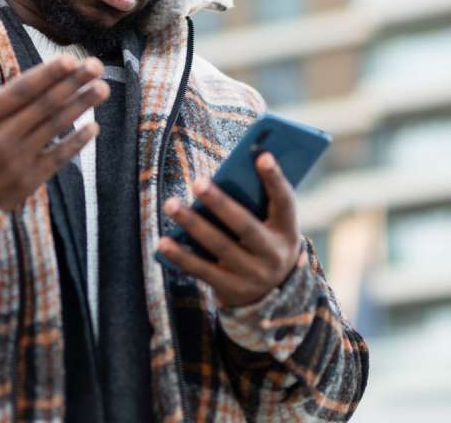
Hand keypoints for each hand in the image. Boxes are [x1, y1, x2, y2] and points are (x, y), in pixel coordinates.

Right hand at [0, 39, 108, 210]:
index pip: (19, 92)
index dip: (46, 75)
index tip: (69, 60)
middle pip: (43, 106)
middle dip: (72, 84)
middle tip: (96, 65)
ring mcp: (15, 162)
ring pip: (54, 128)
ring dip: (81, 106)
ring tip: (102, 88)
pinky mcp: (26, 182)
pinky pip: (57, 159)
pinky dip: (76, 143)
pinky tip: (94, 126)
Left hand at [155, 152, 300, 306]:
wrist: (270, 294)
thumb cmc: (263, 243)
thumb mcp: (272, 226)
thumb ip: (256, 203)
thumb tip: (220, 178)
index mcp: (287, 231)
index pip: (285, 202)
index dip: (275, 179)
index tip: (262, 155)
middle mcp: (273, 254)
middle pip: (244, 225)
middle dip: (220, 203)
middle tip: (197, 182)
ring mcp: (252, 275)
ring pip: (219, 246)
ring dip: (193, 224)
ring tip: (171, 204)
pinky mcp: (231, 289)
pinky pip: (202, 270)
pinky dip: (181, 256)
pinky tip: (163, 242)